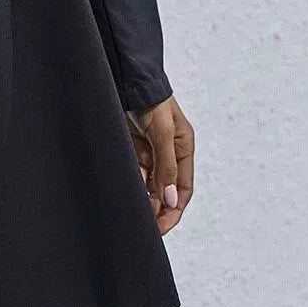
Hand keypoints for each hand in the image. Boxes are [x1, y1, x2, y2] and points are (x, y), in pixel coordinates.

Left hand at [126, 93, 192, 235]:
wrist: (126, 78)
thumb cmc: (151, 101)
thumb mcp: (162, 133)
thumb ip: (166, 166)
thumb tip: (170, 199)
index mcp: (183, 149)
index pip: (183, 189)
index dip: (173, 210)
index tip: (161, 228)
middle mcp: (168, 153)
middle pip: (165, 190)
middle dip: (156, 207)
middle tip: (144, 225)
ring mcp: (149, 150)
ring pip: (147, 183)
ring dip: (141, 196)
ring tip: (132, 209)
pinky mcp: (132, 146)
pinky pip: (132, 171)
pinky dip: (129, 181)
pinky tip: (124, 189)